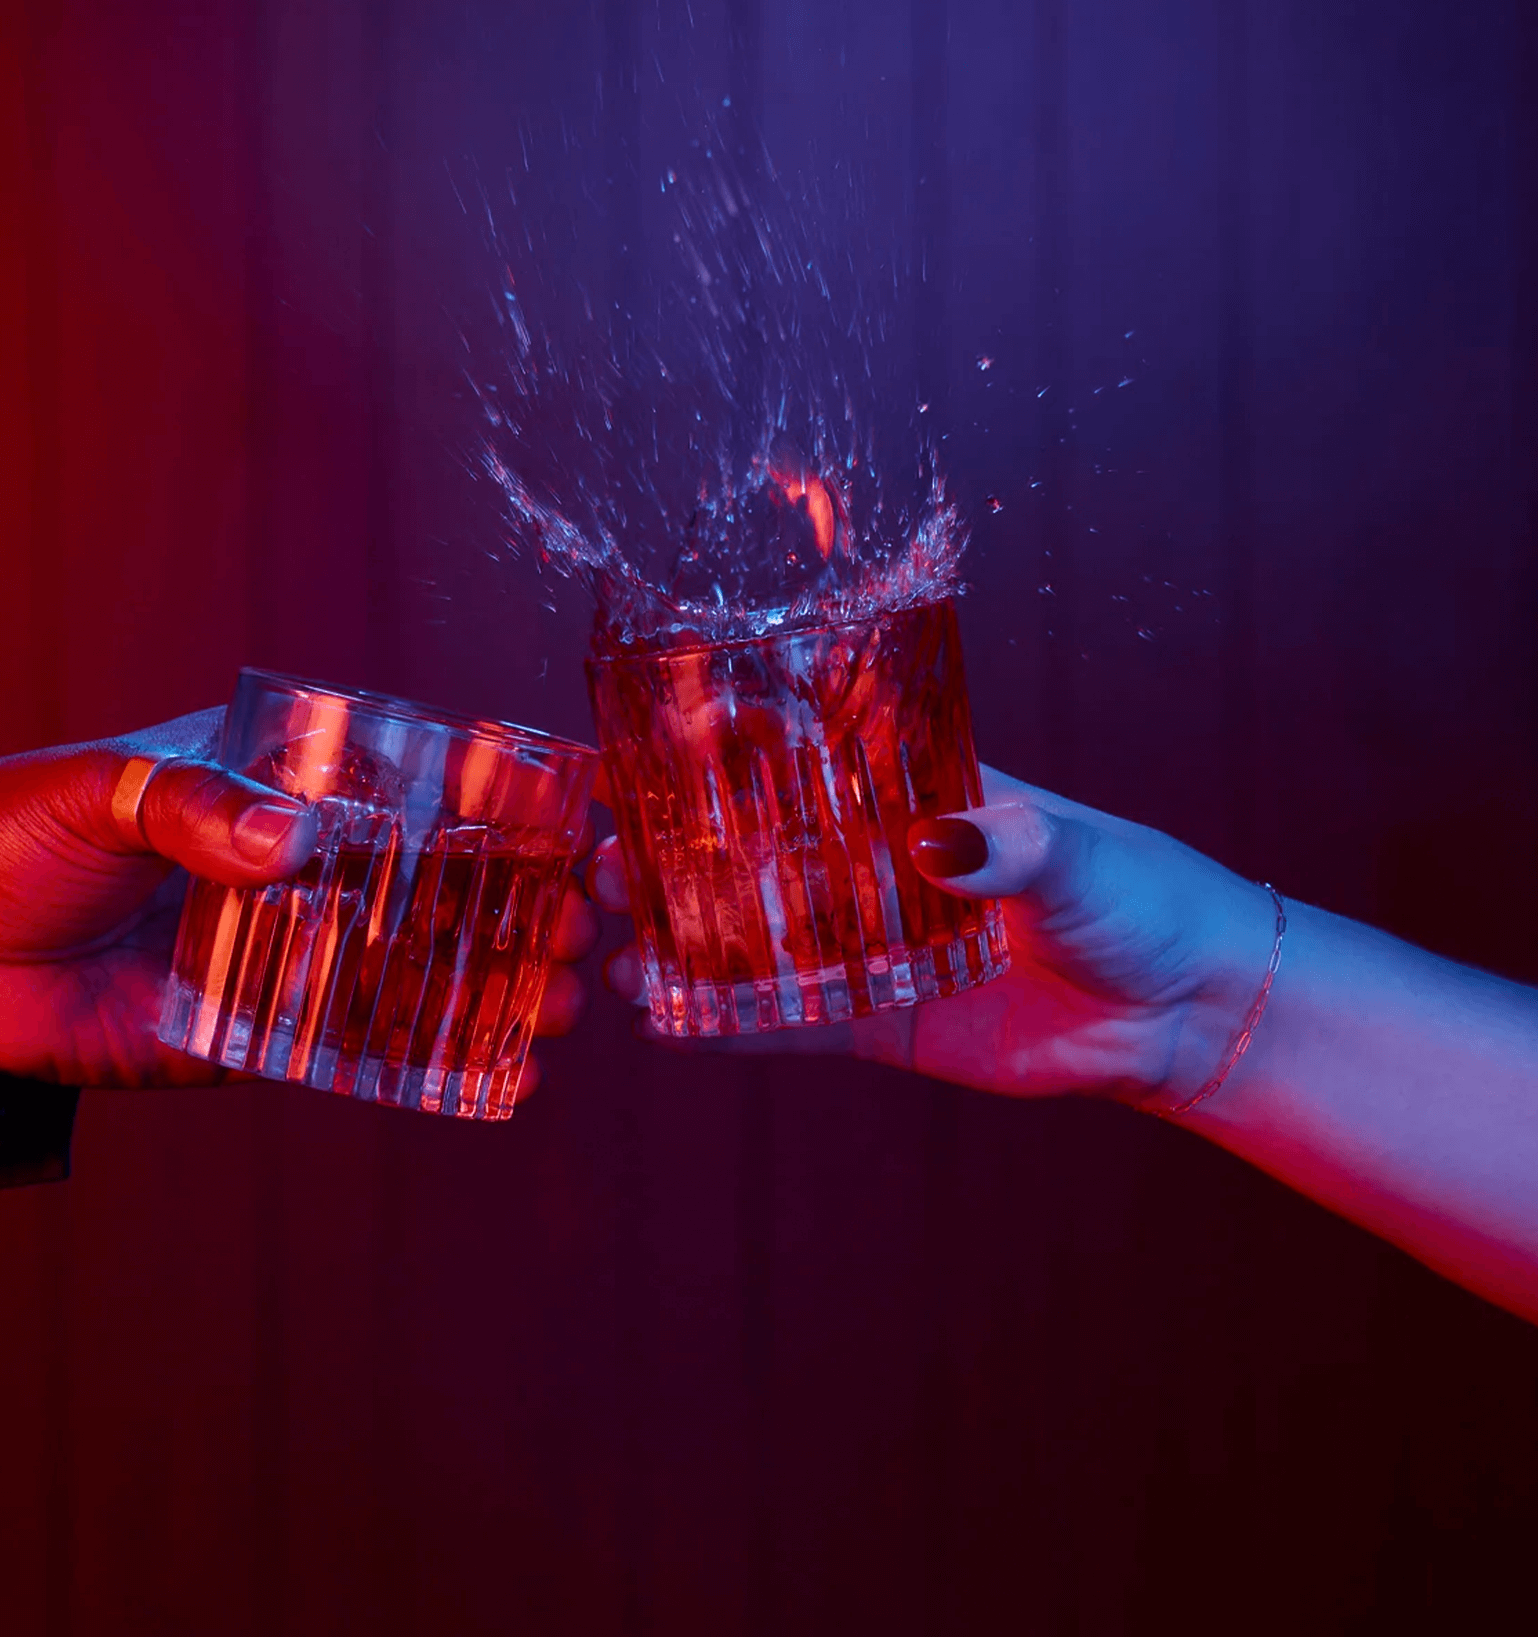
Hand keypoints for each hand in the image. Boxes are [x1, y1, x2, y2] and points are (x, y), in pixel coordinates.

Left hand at [0, 707, 600, 1090]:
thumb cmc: (11, 840)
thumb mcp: (95, 790)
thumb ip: (185, 802)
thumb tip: (281, 840)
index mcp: (275, 783)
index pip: (407, 776)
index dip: (499, 790)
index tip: (576, 811)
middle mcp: (299, 866)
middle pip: (440, 875)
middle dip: (527, 893)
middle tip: (589, 915)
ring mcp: (287, 952)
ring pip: (419, 963)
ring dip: (503, 977)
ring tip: (566, 994)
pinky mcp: (259, 1034)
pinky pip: (360, 1046)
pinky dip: (434, 1060)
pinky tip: (506, 1071)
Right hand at [592, 766, 1280, 1109]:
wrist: (1180, 1006)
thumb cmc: (1133, 894)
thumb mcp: (1073, 855)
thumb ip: (1008, 844)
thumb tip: (939, 844)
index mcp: (900, 795)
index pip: (786, 758)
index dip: (703, 753)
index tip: (629, 752)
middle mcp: (864, 863)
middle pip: (738, 850)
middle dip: (661, 857)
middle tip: (596, 871)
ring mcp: (862, 942)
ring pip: (745, 937)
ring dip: (672, 942)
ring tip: (611, 955)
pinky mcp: (874, 1019)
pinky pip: (783, 1024)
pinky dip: (722, 1026)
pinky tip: (658, 1025)